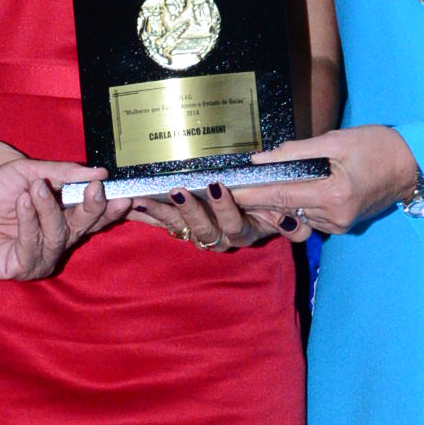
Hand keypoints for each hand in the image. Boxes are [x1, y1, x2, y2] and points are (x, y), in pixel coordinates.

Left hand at [0, 159, 108, 279]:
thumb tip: (100, 173)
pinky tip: (23, 202)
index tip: (123, 191)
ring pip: (61, 234)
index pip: (93, 212)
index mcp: (62, 214)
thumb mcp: (27, 172)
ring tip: (35, 189)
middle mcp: (57, 237)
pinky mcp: (24, 267)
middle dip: (93, 208)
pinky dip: (30, 221)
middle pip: (85, 226)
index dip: (110, 204)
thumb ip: (62, 173)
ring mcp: (42, 255)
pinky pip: (36, 246)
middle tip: (96, 190)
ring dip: (50, 210)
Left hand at [128, 180, 283, 250]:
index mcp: (244, 231)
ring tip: (145, 198)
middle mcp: (221, 237)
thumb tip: (293, 221)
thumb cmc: (270, 208)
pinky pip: (164, 223)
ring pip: (180, 228)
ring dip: (162, 213)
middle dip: (190, 209)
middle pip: (204, 229)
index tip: (217, 187)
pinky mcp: (183, 229)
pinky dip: (147, 214)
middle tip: (178, 189)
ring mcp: (200, 234)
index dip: (225, 208)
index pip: (235, 223)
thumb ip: (290, 221)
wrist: (259, 216)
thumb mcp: (283, 214)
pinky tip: (131, 205)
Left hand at [227, 125, 419, 242]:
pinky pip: (309, 216)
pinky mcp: (341, 226)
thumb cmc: (377, 146)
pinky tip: (287, 192)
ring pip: (294, 214)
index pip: (280, 194)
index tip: (226, 189)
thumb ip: (296, 152)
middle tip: (230, 189)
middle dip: (257, 199)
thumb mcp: (335, 140)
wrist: (411, 166)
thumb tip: (260, 159)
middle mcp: (334, 216)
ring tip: (254, 188)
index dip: (250, 192)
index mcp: (333, 194)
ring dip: (275, 202)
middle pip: (284, 207)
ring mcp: (338, 225)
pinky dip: (295, 204)